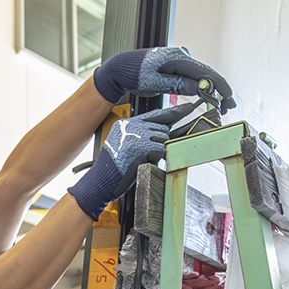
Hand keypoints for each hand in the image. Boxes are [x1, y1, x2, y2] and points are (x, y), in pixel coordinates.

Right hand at [68, 103, 195, 219]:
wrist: (100, 181)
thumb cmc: (113, 168)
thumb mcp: (124, 144)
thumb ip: (141, 134)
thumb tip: (164, 131)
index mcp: (125, 123)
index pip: (154, 114)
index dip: (173, 112)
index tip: (188, 108)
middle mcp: (130, 126)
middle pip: (162, 128)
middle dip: (159, 143)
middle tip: (145, 155)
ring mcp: (135, 135)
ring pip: (163, 139)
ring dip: (156, 152)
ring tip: (140, 160)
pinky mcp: (140, 147)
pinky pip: (160, 149)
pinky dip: (155, 158)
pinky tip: (141, 163)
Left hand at [94, 47, 235, 112]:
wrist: (122, 68)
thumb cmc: (135, 74)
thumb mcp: (154, 82)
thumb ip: (177, 85)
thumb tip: (199, 89)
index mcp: (179, 58)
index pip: (206, 73)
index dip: (220, 86)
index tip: (228, 99)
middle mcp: (183, 57)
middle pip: (207, 74)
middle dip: (220, 91)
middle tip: (229, 106)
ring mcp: (181, 61)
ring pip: (201, 77)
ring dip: (212, 91)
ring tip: (222, 105)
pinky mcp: (177, 67)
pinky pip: (193, 78)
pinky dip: (201, 88)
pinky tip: (208, 98)